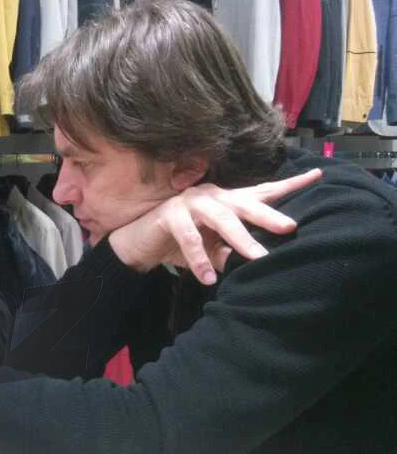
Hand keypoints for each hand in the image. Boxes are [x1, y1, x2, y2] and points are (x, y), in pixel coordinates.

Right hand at [108, 168, 321, 284]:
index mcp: (225, 201)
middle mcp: (211, 196)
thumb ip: (231, 254)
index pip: (259, 192)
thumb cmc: (177, 245)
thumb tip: (253, 267)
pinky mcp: (169, 214)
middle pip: (244, 203)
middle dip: (268, 215)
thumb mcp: (211, 252)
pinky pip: (189, 237)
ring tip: (256, 260)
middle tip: (290, 228)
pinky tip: (208, 277)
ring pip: (220, 218)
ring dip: (239, 240)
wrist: (137, 245)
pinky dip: (199, 258)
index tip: (317, 176)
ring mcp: (190, 202)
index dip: (287, 185)